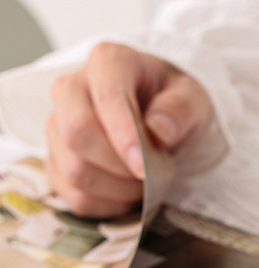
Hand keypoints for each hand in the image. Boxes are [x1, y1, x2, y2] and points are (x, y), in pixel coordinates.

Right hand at [45, 42, 212, 216]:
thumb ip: (181, 110)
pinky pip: (74, 196)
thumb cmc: (173, 104)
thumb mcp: (193, 99)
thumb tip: (160, 129)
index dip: (123, 136)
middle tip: (152, 172)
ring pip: (74, 169)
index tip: (143, 166)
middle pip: (77, 133)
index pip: (105, 98)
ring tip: (144, 181)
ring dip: (117, 189)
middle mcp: (72, 88)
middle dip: (120, 165)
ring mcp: (59, 124)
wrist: (160, 117)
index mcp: (109, 62)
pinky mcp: (57, 160)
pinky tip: (127, 193)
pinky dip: (108, 205)